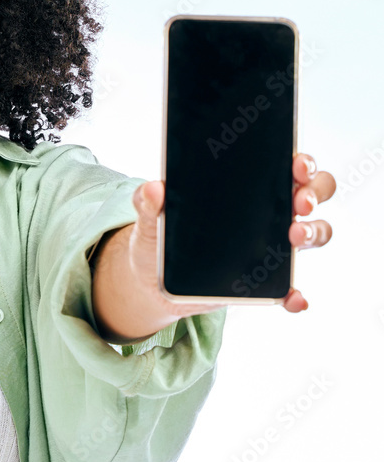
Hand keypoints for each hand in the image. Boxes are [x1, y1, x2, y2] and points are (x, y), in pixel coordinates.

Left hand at [130, 152, 335, 316]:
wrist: (153, 282)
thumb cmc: (158, 239)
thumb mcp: (149, 219)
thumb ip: (147, 203)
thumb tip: (153, 188)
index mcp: (247, 188)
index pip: (286, 167)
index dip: (301, 162)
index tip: (295, 165)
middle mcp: (267, 213)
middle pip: (312, 193)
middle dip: (314, 192)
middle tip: (299, 201)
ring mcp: (270, 247)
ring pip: (313, 233)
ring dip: (313, 233)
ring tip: (294, 236)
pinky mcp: (264, 282)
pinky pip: (290, 289)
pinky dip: (296, 295)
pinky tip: (294, 298)